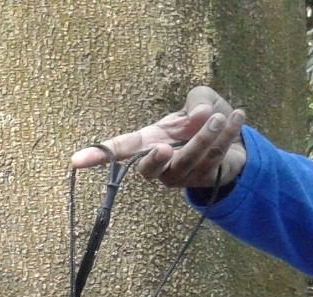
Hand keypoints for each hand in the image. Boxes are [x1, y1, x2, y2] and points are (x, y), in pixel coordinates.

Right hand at [70, 86, 245, 190]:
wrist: (234, 138)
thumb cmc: (207, 118)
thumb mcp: (200, 100)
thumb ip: (198, 101)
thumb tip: (200, 115)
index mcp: (150, 140)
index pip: (120, 149)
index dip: (98, 155)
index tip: (75, 161)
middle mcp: (160, 163)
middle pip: (149, 169)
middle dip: (159, 157)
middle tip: (179, 136)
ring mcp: (180, 176)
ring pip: (187, 163)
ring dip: (207, 138)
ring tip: (223, 115)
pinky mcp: (202, 181)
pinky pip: (213, 161)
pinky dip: (227, 136)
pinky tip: (237, 115)